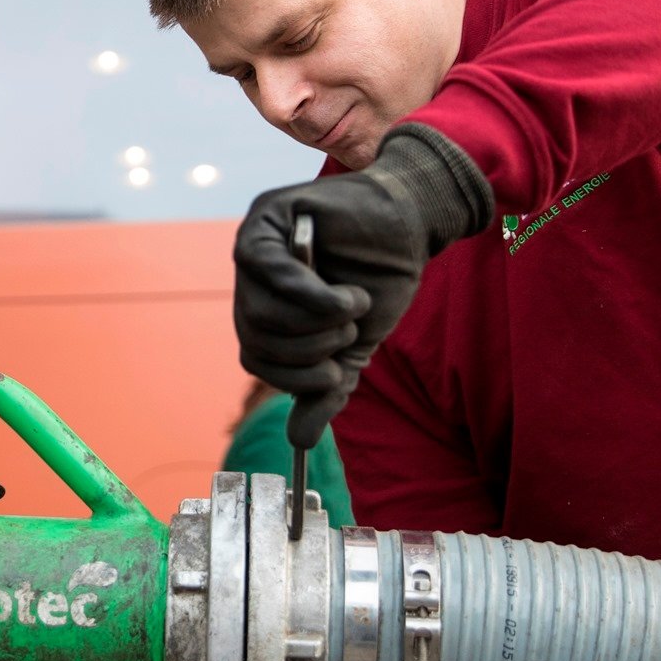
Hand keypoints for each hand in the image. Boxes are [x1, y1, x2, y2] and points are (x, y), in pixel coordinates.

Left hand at [232, 123, 492, 446]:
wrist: (410, 227)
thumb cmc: (378, 281)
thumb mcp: (353, 347)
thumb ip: (327, 390)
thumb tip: (299, 443)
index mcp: (265, 309)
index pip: (254, 356)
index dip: (291, 376)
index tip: (334, 374)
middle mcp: (250, 280)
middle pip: (254, 335)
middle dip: (309, 350)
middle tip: (349, 335)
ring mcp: (254, 246)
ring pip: (261, 310)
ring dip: (317, 324)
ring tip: (354, 308)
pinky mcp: (266, 217)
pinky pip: (271, 270)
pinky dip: (313, 296)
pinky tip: (348, 298)